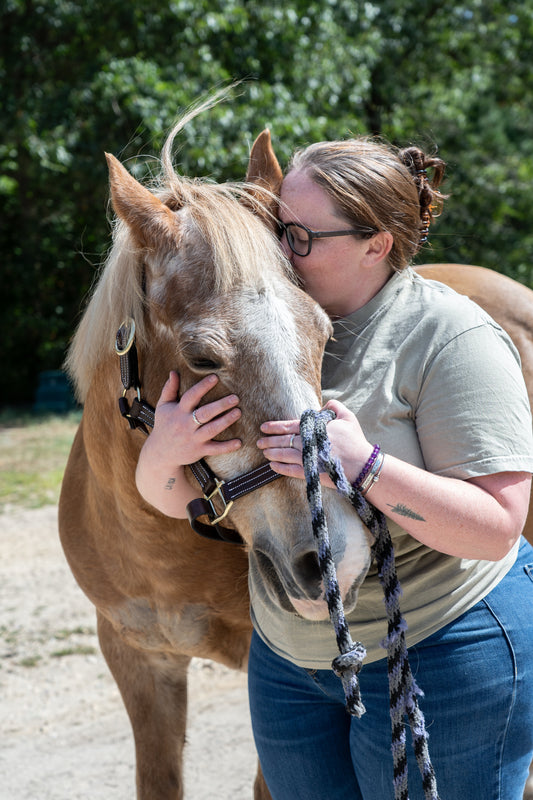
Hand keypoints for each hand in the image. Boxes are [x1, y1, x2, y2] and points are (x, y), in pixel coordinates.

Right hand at [147, 371, 241, 468]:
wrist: (160, 453)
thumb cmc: (164, 425)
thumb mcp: (163, 406)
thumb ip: (169, 389)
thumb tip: (174, 372)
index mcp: (179, 411)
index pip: (191, 396)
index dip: (203, 386)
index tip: (215, 377)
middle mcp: (186, 425)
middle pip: (205, 413)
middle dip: (220, 405)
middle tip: (235, 398)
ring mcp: (193, 438)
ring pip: (212, 429)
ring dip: (226, 421)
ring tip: (238, 412)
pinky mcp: (199, 450)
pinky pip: (215, 449)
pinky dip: (227, 447)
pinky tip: (239, 442)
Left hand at [257, 399, 373, 485]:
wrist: (363, 466)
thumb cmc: (355, 441)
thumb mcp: (348, 417)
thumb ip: (334, 406)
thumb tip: (320, 407)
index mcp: (316, 429)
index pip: (290, 426)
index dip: (275, 427)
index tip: (264, 427)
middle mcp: (310, 444)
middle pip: (284, 441)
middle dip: (269, 441)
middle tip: (258, 441)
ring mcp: (310, 460)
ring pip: (285, 456)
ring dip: (272, 453)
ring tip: (264, 452)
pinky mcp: (312, 473)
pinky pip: (291, 471)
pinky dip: (280, 468)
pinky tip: (272, 466)